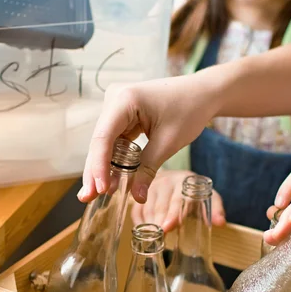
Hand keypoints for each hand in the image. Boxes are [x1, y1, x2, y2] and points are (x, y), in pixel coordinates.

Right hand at [78, 74, 219, 203]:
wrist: (202, 93)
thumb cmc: (190, 109)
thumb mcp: (168, 143)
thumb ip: (148, 169)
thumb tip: (137, 198)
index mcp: (124, 100)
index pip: (104, 137)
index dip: (99, 166)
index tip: (100, 189)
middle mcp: (114, 99)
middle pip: (99, 141)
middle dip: (95, 170)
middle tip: (88, 197)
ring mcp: (116, 106)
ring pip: (104, 143)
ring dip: (102, 167)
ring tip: (95, 193)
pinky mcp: (122, 115)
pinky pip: (114, 140)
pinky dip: (114, 159)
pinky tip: (110, 179)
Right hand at [130, 170, 225, 231]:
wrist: (176, 179)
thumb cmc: (194, 193)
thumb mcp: (209, 197)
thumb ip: (215, 209)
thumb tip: (220, 223)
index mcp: (183, 181)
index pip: (176, 199)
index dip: (172, 214)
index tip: (168, 227)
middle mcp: (165, 181)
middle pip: (159, 205)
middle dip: (158, 222)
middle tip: (158, 237)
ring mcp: (151, 186)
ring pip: (146, 207)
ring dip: (148, 224)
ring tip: (151, 239)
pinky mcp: (140, 193)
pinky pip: (136, 209)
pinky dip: (139, 222)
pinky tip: (142, 234)